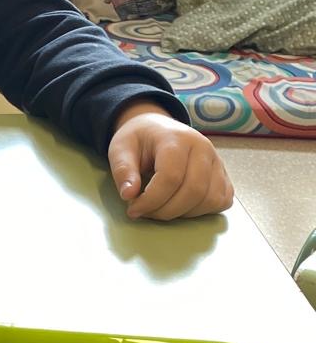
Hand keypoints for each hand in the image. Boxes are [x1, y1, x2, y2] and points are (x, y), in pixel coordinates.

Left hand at [108, 102, 233, 220]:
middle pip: (193, 191)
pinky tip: (180, 206)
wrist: (156, 129)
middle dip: (166, 211)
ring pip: (209, 199)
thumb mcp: (120, 149)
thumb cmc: (139, 140)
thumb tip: (128, 195)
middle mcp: (203, 148)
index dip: (151, 200)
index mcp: (177, 138)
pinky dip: (201, 211)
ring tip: (160, 208)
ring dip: (182, 213)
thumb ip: (123, 171)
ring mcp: (217, 161)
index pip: (171, 177)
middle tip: (145, 212)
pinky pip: (221, 201)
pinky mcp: (223, 175)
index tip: (133, 209)